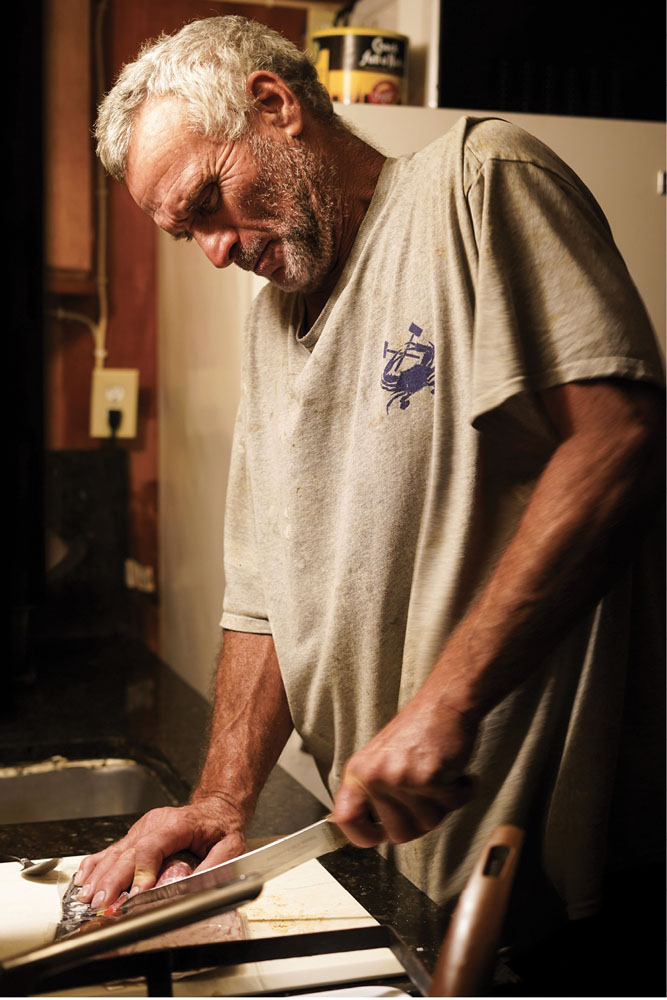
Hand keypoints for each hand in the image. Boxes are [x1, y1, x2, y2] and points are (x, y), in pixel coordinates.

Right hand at [73, 794, 245, 909]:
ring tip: (86, 896)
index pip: (153, 846)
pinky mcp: (135, 836)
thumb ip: (215, 866)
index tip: (136, 894)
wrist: (216, 808)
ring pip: (115, 853)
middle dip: (112, 880)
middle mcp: (155, 824)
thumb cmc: (221, 828)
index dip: (142, 871)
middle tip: (101, 903)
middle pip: (128, 853)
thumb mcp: (230, 846)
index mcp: (178, 824)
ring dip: (99, 876)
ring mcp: (142, 828)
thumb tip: (196, 887)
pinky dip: (96, 864)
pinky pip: (112, 849)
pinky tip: (84, 877)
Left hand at [333, 696, 476, 847]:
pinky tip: (455, 773)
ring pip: (428, 824)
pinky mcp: (429, 777)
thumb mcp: (380, 759)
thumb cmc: (417, 730)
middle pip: (398, 835)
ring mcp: (401, 778)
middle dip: (419, 820)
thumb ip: (373, 793)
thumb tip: (370, 831)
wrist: (443, 703)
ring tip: (439, 777)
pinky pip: (452, 806)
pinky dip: (462, 792)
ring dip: (442, 805)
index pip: (346, 819)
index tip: (379, 835)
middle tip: (426, 796)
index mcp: (358, 773)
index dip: (363, 835)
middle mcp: (375, 777)